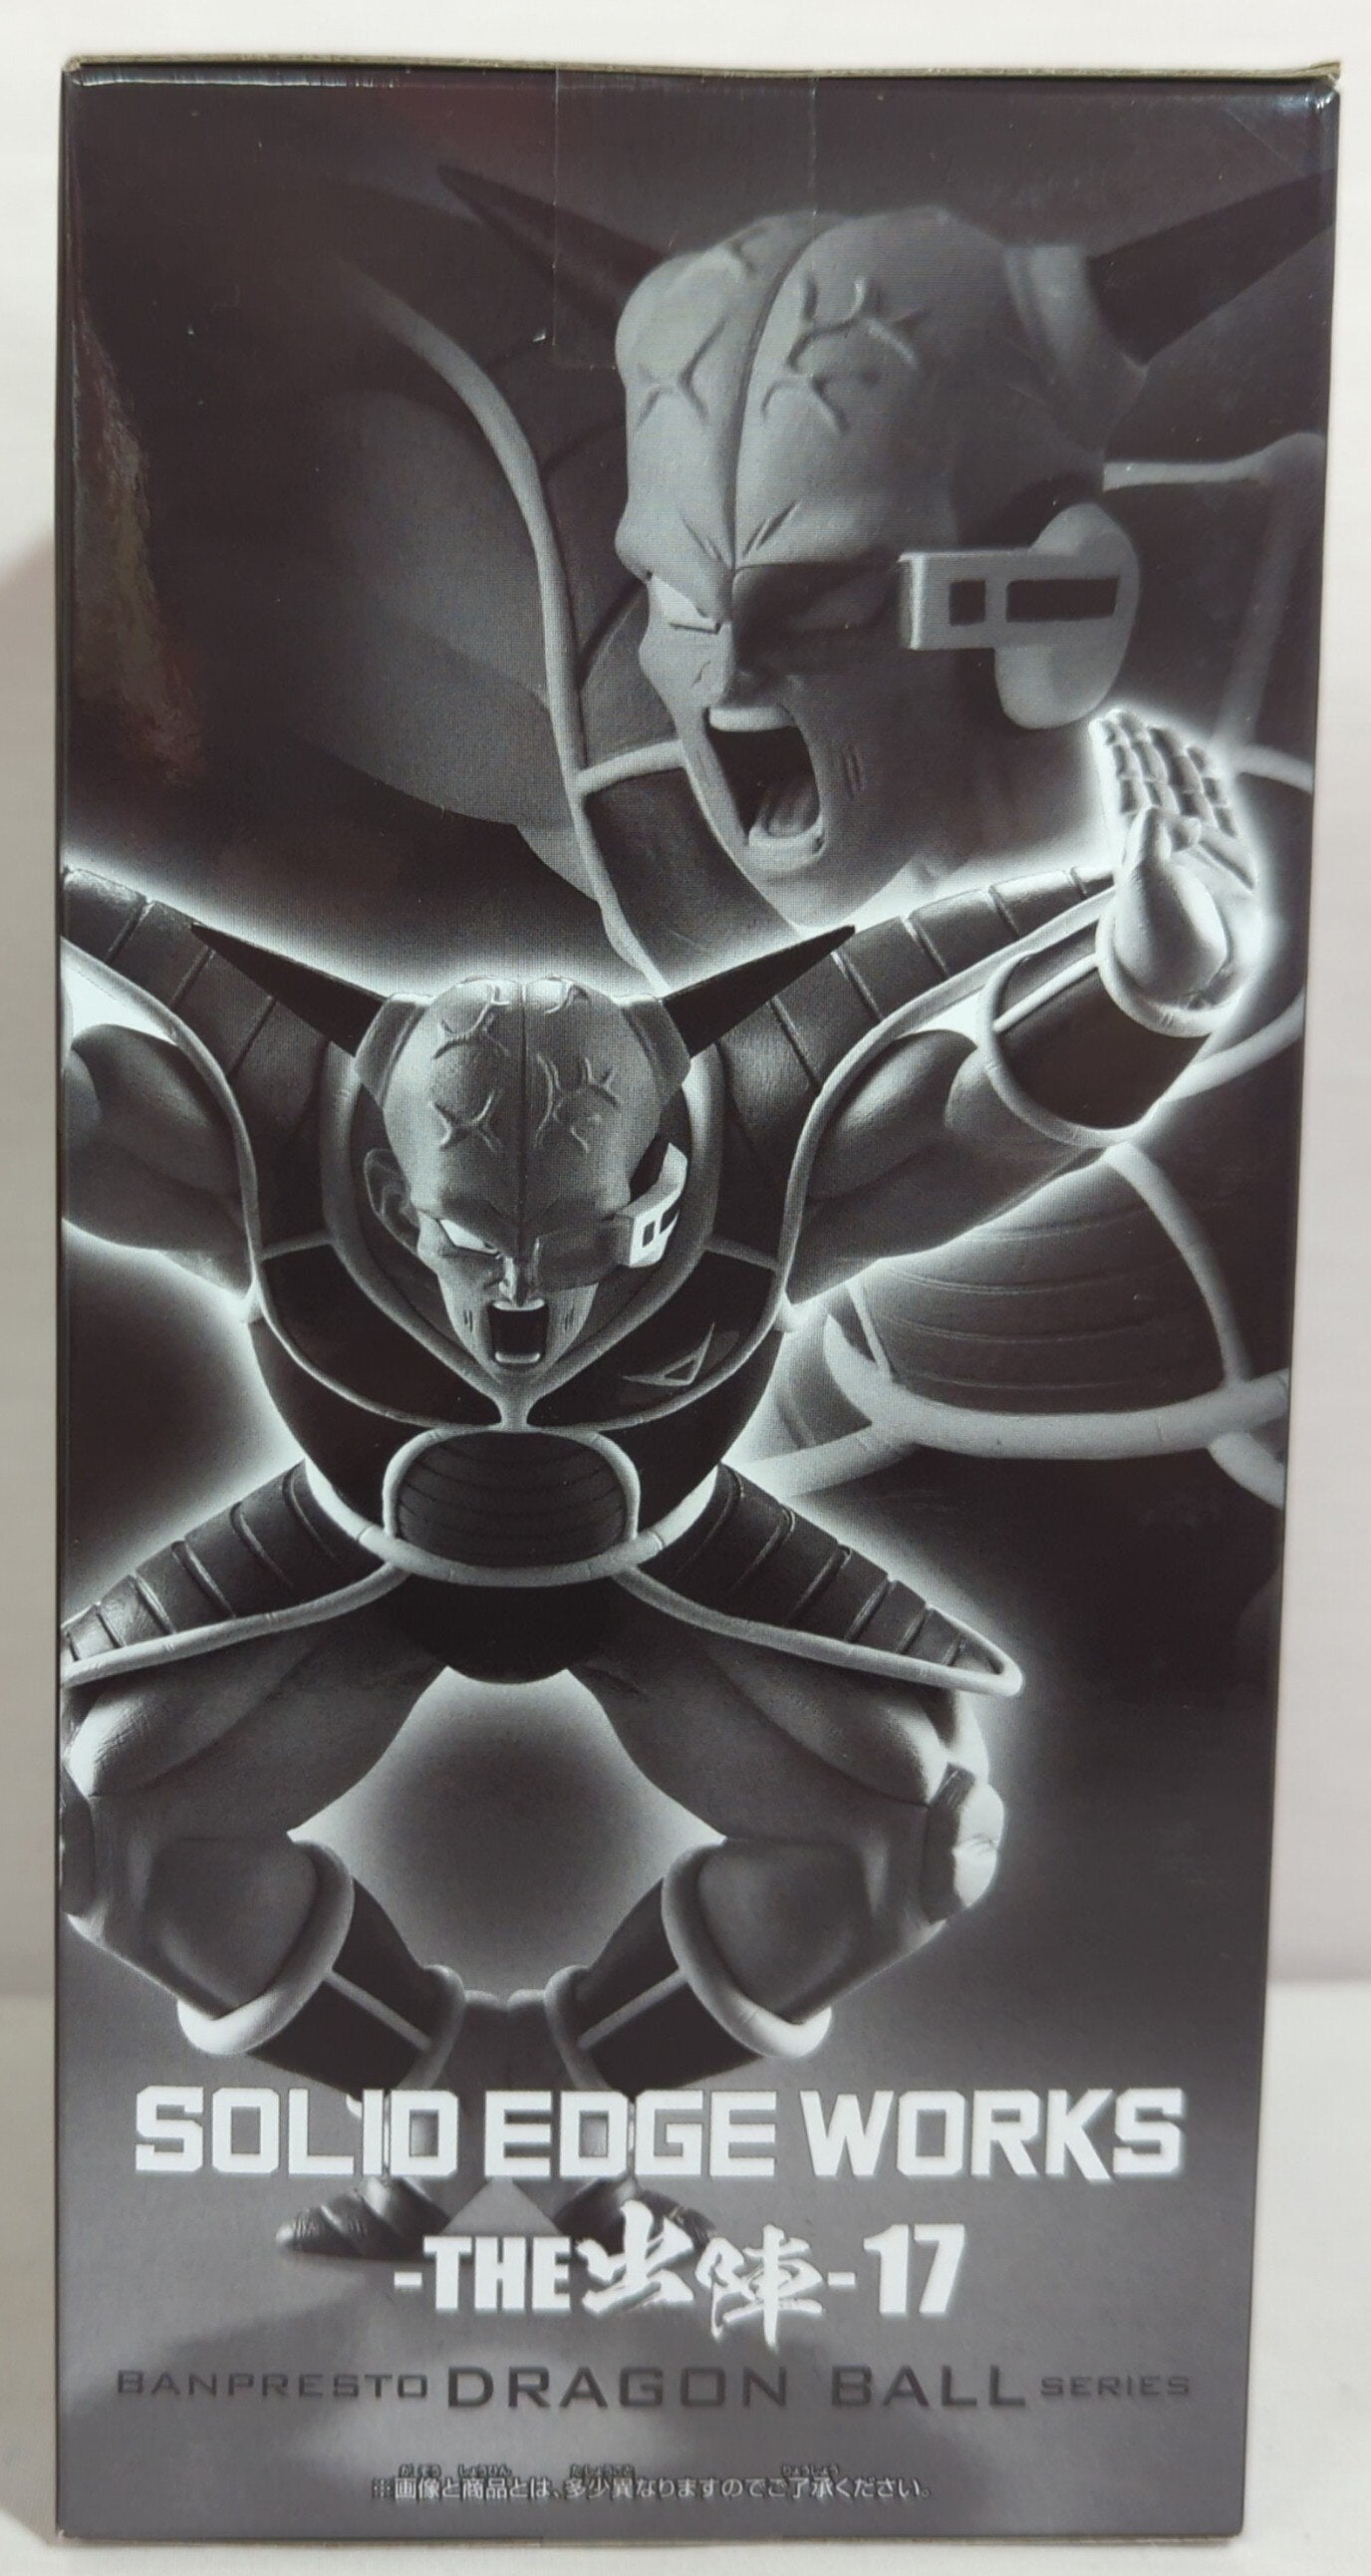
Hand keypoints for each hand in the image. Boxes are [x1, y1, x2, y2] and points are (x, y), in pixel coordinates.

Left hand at [1091, 711, 1261, 1033]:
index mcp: (1138, 846)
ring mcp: (1197, 844)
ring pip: (1181, 790)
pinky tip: (1199, 759)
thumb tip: (1150, 811)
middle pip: (1149, 782)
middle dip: (1137, 749)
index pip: (1125, 789)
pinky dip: (1207, 781)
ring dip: (1168, 759)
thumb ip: (1144, 852)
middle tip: (1123, 716)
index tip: (1105, 725)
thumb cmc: (1164, 944)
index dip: (1117, 757)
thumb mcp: (1145, 896)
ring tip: (1156, 729)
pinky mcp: (1228, 853)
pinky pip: (1215, 806)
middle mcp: (1166, 841)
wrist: (1203, 976)